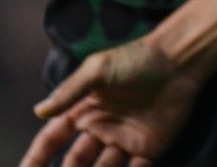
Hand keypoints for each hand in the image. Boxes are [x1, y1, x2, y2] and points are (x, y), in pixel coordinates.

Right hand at [19, 37, 202, 166]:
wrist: (179, 61)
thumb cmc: (136, 59)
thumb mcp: (98, 70)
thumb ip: (70, 91)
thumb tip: (39, 111)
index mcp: (84, 111)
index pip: (53, 139)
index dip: (37, 158)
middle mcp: (100, 129)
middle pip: (75, 162)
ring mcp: (124, 141)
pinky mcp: (149, 148)